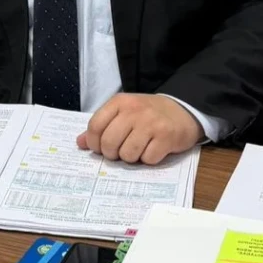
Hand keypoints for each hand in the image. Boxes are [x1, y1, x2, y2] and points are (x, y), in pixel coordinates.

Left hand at [77, 93, 203, 164]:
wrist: (182, 111)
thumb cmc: (148, 115)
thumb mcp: (123, 113)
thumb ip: (102, 126)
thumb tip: (80, 143)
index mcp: (119, 102)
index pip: (95, 126)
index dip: (94, 143)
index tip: (101, 148)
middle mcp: (134, 110)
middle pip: (109, 143)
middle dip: (112, 154)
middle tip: (121, 152)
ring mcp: (151, 123)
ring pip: (127, 154)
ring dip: (131, 158)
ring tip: (139, 149)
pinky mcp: (166, 137)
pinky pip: (147, 159)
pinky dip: (148, 159)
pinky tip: (153, 149)